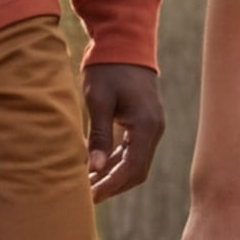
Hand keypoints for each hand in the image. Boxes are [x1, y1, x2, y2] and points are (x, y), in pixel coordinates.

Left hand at [85, 62, 166, 201]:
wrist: (124, 42)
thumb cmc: (108, 68)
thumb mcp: (99, 100)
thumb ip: (99, 135)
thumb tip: (94, 169)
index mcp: (146, 125)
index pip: (132, 168)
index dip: (111, 186)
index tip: (89, 197)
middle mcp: (154, 129)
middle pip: (136, 172)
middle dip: (112, 186)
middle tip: (85, 197)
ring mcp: (151, 126)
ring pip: (135, 163)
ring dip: (112, 176)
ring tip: (86, 186)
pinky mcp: (144, 123)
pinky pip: (132, 151)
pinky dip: (115, 162)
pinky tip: (95, 168)